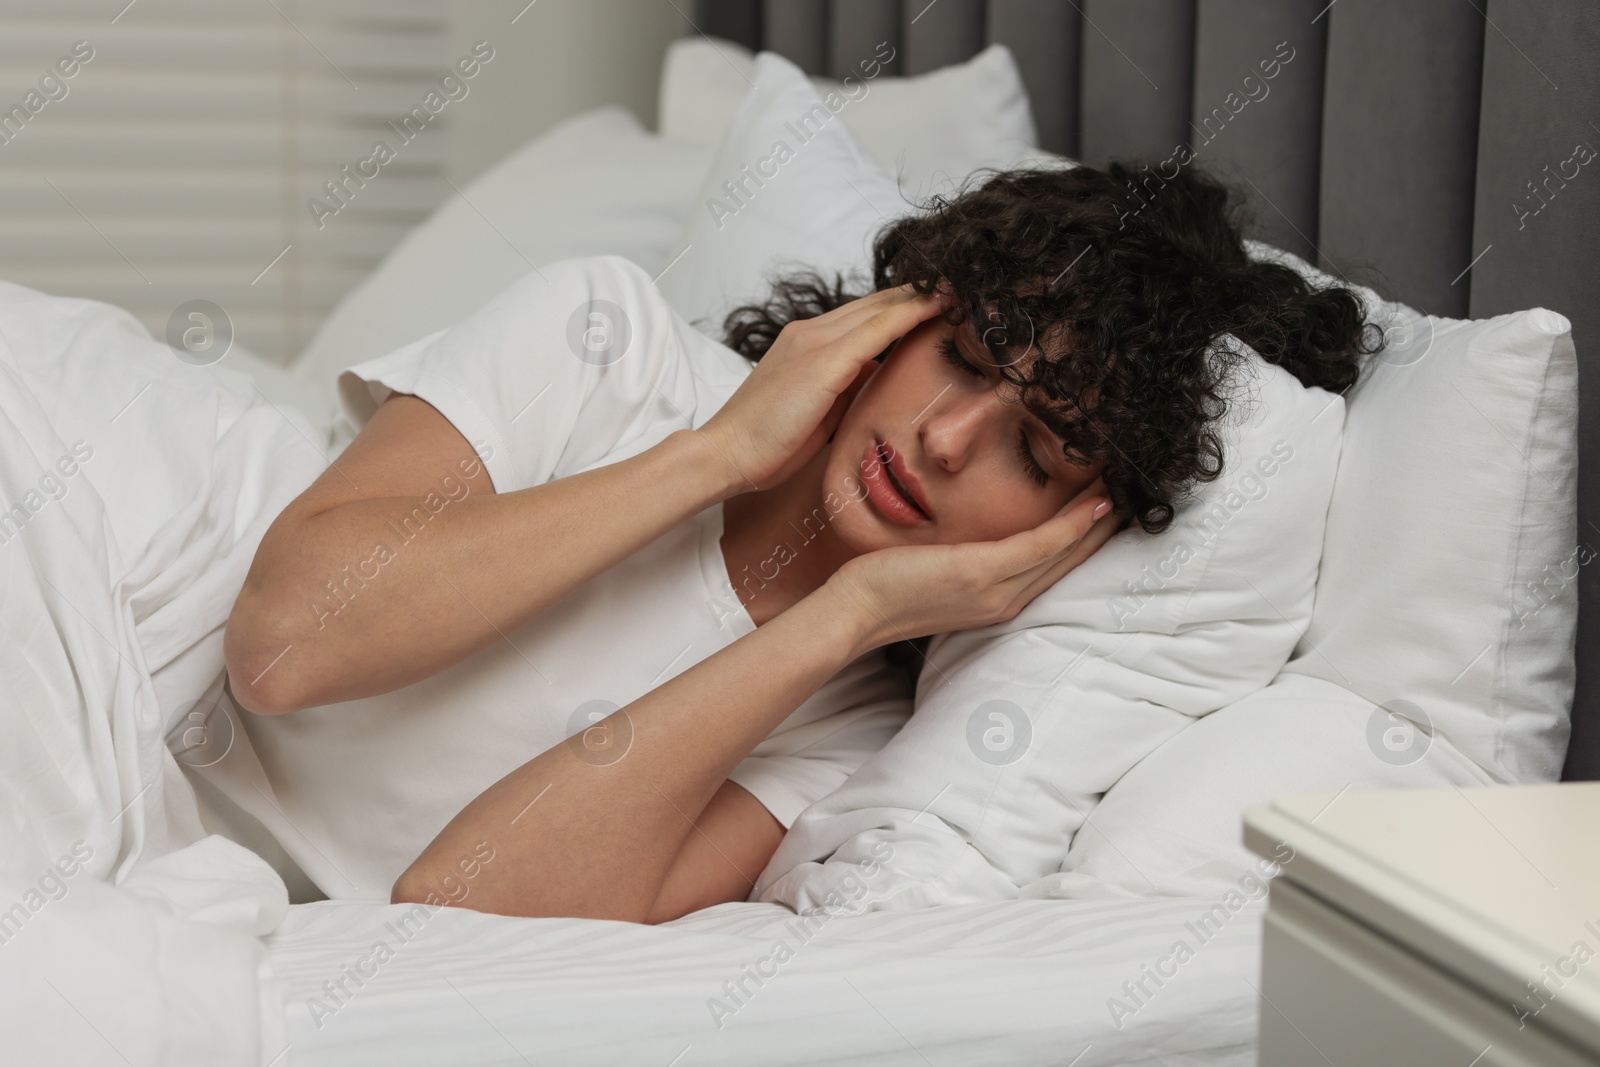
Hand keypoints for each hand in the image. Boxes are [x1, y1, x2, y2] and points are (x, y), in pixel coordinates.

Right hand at [697, 286, 944, 492]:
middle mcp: (810, 332)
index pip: (863, 315)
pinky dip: (910, 315)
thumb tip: (877, 379)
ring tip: (959, 289)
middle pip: (875, 303)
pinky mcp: (823, 361)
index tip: (937, 301)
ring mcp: (815, 342)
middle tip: (959, 285)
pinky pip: (877, 330)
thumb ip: (846, 388)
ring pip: (879, 308)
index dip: (900, 305)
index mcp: (806, 343)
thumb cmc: (768, 443)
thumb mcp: (819, 410)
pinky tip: (939, 308)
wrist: (726, 454)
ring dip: (920, 298)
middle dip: (917, 293)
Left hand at [824, 480, 1119, 650]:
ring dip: (1100, 524)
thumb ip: (961, 561)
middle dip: (1104, 532)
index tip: (1111, 512)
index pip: (1054, 570)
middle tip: (1137, 497)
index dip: (1086, 542)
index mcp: (997, 602)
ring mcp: (997, 591)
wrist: (852, 613)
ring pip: (1064, 554)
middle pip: (1071, 564)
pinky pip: (1040, 545)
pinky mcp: (981, 573)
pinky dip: (1072, 525)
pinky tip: (1096, 504)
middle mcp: (1006, 602)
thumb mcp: (934, 574)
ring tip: (1127, 492)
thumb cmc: (884, 589)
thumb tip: (968, 541)